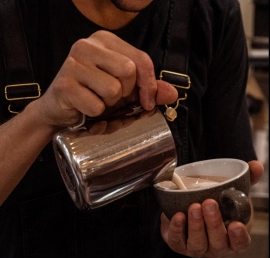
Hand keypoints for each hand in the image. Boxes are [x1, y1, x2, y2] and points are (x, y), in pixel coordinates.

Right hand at [36, 30, 177, 127]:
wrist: (58, 110)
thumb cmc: (92, 96)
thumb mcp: (123, 89)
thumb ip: (148, 89)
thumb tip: (172, 94)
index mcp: (105, 41)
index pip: (141, 59)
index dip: (149, 84)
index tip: (147, 101)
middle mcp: (87, 46)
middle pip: (128, 71)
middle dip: (126, 93)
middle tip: (114, 98)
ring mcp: (73, 64)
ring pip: (114, 89)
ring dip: (110, 104)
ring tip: (98, 101)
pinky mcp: (64, 85)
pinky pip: (97, 106)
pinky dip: (96, 114)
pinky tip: (85, 108)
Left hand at [160, 160, 263, 257]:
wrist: (188, 206)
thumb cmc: (216, 204)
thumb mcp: (231, 192)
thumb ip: (245, 180)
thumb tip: (256, 166)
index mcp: (231, 236)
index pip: (240, 243)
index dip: (239, 237)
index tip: (236, 224)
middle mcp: (215, 245)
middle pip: (217, 242)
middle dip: (213, 224)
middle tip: (209, 203)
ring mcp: (196, 246)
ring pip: (197, 243)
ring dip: (196, 226)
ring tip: (194, 207)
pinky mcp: (178, 242)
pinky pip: (177, 240)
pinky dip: (177, 229)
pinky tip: (178, 216)